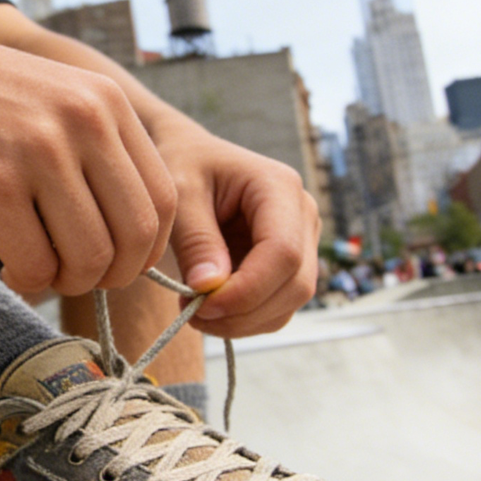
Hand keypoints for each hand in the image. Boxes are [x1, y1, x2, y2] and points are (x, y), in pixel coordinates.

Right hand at [0, 15, 177, 297]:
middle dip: (110, 275)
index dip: (145, 248)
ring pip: (90, 259)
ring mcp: (38, 153)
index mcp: (104, 102)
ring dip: (65, 280)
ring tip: (34, 264)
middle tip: (72, 276)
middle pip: (137, 236)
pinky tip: (3, 261)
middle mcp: (82, 122)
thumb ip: (91, 149)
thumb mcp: (45, 98)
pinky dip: (25, 279)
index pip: (165, 199)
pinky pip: (35, 265)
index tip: (113, 262)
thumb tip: (128, 236)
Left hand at [154, 118, 318, 337]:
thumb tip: (209, 287)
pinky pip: (277, 305)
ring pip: (289, 303)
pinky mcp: (289, 264)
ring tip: (194, 311)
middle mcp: (302, 215)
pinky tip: (209, 307)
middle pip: (296, 284)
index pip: (283, 253)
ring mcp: (302, 241)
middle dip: (244, 312)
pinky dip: (245, 318)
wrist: (192, 159)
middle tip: (192, 314)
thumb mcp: (179, 195)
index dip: (247, 290)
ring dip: (243, 321)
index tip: (201, 305)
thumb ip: (195, 239)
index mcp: (279, 187)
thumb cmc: (184, 166)